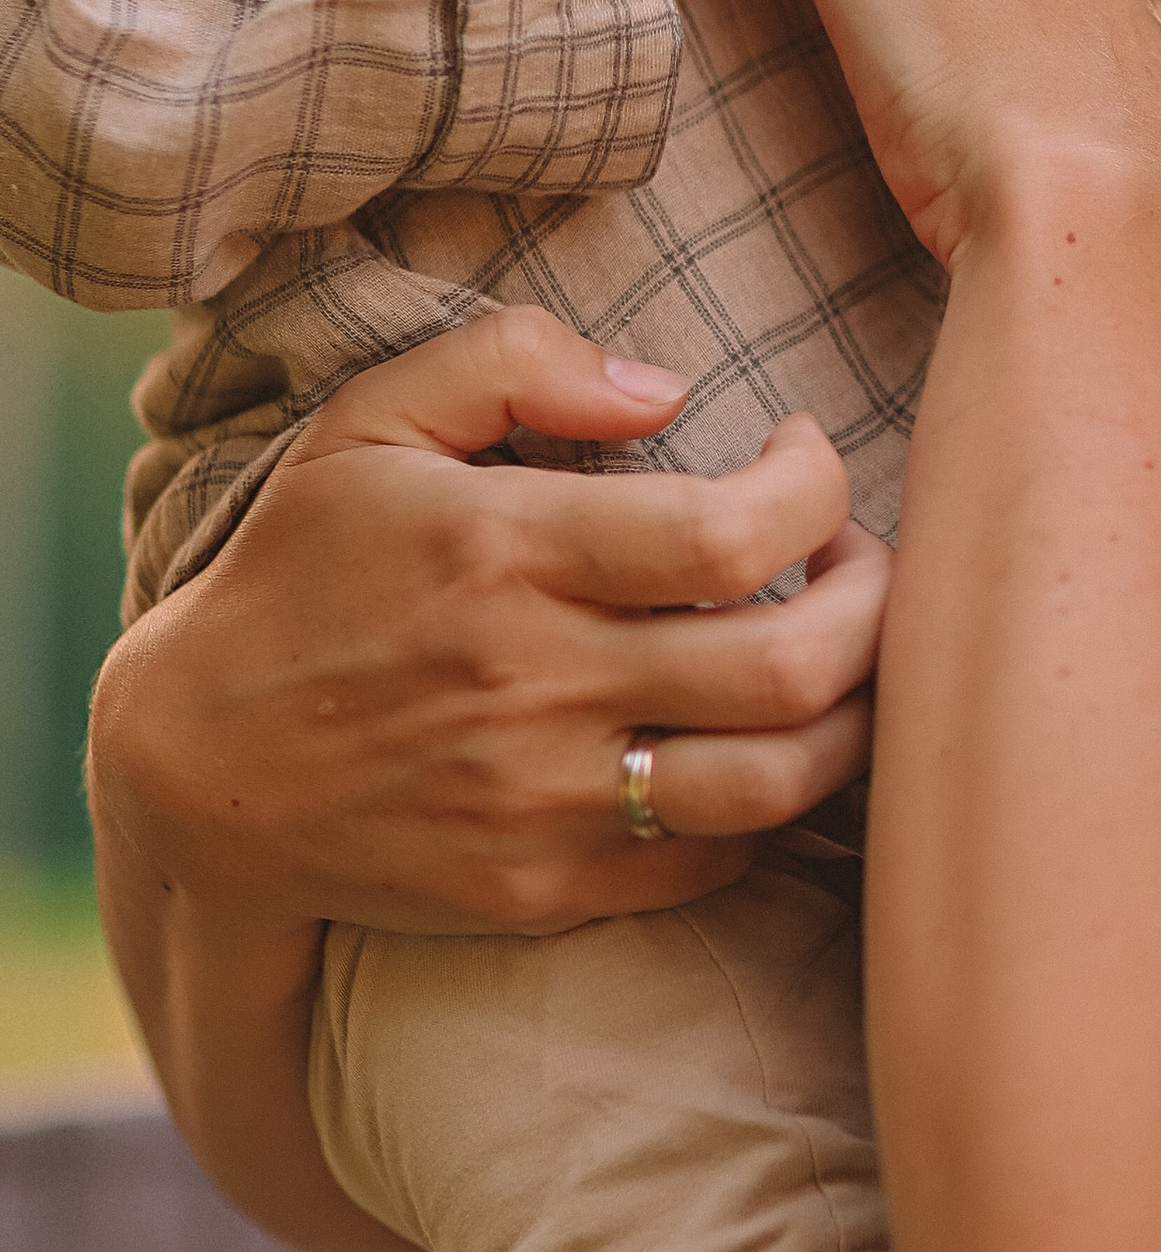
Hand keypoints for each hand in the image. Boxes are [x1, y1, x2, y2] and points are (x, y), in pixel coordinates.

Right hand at [89, 315, 890, 939]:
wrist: (195, 766)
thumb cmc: (303, 570)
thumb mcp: (368, 426)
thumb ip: (514, 363)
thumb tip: (667, 388)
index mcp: (506, 552)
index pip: (733, 532)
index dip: (817, 487)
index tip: (806, 460)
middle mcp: (534, 685)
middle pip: (791, 665)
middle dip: (874, 603)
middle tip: (860, 562)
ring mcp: (540, 802)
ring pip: (780, 784)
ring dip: (855, 718)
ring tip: (844, 658)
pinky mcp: (540, 889)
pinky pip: (715, 865)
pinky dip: (775, 806)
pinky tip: (765, 742)